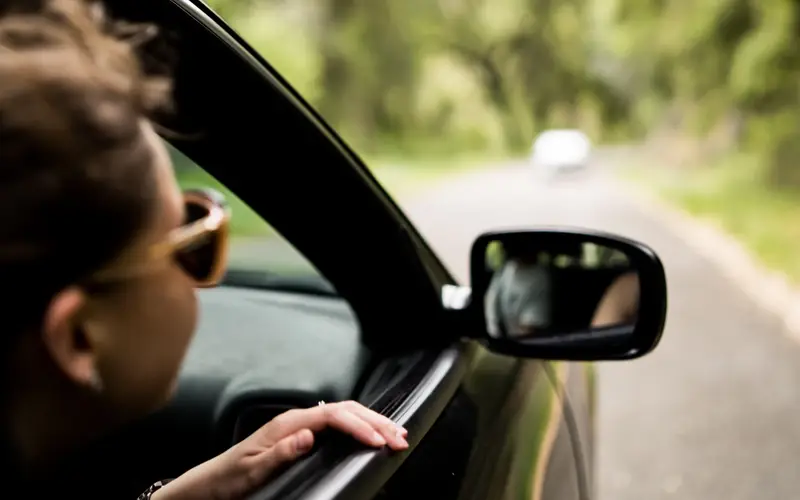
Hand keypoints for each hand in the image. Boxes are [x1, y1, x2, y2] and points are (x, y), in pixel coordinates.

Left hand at [152, 401, 408, 499]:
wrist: (212, 482)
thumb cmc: (231, 478)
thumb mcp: (253, 470)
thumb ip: (281, 452)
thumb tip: (308, 435)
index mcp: (287, 423)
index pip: (333, 415)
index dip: (359, 426)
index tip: (378, 441)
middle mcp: (296, 419)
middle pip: (345, 409)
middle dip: (376, 421)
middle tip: (400, 436)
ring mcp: (300, 425)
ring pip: (345, 413)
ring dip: (372, 421)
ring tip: (395, 432)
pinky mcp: (302, 434)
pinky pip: (338, 423)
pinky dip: (360, 426)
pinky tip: (371, 433)